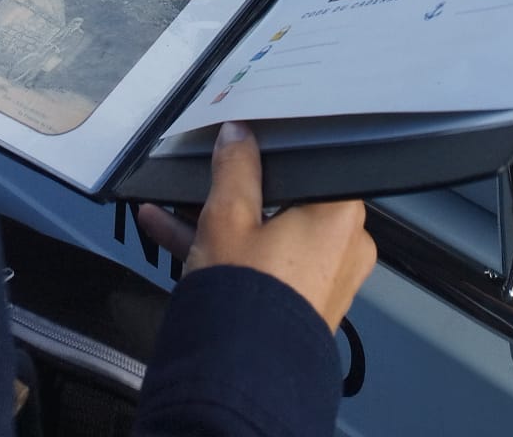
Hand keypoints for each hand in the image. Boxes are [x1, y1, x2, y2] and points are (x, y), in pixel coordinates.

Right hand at [137, 122, 374, 332]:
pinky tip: (169, 231)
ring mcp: (323, 279)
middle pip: (286, 199)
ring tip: (169, 204)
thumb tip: (239, 134)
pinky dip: (227, 250)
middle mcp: (343, 246)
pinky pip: (263, 264)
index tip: (245, 138)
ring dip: (220, 219)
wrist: (241, 379)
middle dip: (237, 188)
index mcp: (341, 215)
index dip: (273, 147)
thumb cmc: (246, 294)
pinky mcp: (301, 304)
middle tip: (204, 173)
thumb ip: (235, 166)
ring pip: (268, 233)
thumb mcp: (228, 216)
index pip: (313, 161)